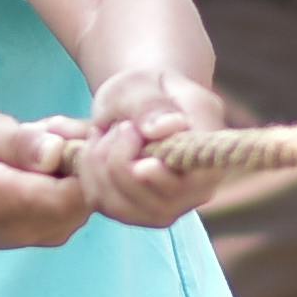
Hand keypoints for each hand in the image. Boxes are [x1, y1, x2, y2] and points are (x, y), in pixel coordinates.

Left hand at [77, 61, 226, 228]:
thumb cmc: (145, 89)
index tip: (139, 164)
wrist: (136, 100)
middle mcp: (194, 190)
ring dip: (100, 164)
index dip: (164, 180)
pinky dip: (88, 172)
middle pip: (154, 201)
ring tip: (108, 133)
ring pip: (121, 205)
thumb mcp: (143, 84)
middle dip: (120, 159)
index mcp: (208, 153)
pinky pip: (101, 202)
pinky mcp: (134, 212)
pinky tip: (97, 147)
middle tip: (119, 125)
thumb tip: (165, 128)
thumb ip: (151, 104)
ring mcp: (166, 206)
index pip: (195, 184)